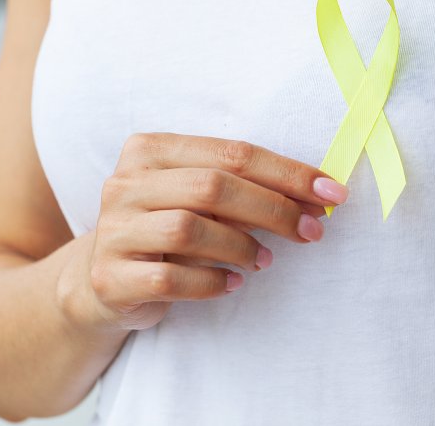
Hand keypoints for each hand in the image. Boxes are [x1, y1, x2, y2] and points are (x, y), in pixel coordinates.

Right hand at [70, 132, 348, 331]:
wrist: (103, 278)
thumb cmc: (164, 227)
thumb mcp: (193, 197)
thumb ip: (239, 188)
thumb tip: (315, 196)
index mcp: (148, 150)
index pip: (229, 152)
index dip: (286, 173)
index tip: (331, 194)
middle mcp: (124, 183)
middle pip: (211, 187)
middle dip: (272, 208)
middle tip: (311, 231)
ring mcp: (113, 230)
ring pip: (188, 230)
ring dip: (240, 247)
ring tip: (265, 261)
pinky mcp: (110, 276)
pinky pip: (169, 279)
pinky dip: (210, 282)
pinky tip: (231, 284)